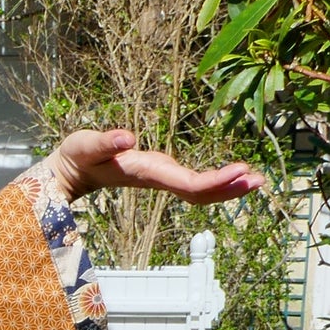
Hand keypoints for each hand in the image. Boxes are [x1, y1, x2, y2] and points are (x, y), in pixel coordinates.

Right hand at [48, 129, 264, 204]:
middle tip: (260, 179)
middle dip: (229, 188)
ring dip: (227, 188)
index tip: (241, 171)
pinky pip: (193, 184)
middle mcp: (158, 179)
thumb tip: (127, 137)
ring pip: (199, 192)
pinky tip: (232, 176)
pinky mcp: (161, 174)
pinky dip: (216, 182)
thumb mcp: (85, 146)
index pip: (188, 183)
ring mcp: (161, 179)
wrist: (69, 172)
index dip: (215, 181)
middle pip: (200, 193)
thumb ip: (104, 142)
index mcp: (147, 173)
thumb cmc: (77, 158)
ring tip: (255, 179)